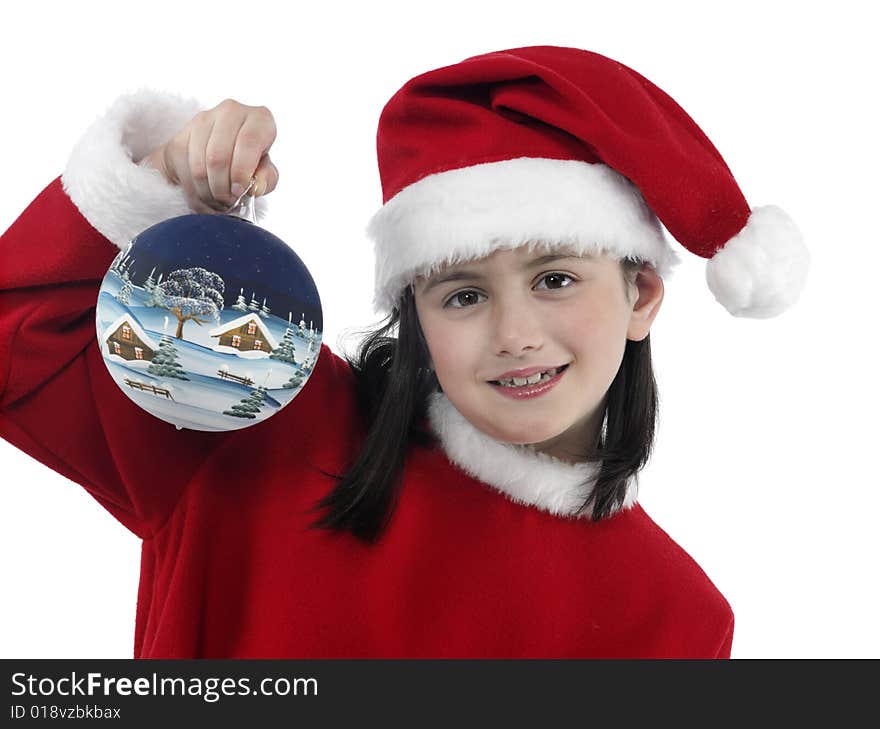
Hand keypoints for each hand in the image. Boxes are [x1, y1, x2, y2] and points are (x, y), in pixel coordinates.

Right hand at [141, 99, 278, 213]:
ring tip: (218, 201)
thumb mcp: (266, 173)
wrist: (222, 157)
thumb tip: (255, 187)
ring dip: (208, 193)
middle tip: (228, 202)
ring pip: (199, 167)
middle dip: (223, 189)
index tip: (239, 192)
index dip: (242, 172)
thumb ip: (266, 179)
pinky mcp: (180, 136)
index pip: (248, 142)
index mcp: (259, 118)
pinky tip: (205, 196)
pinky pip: (184, 171)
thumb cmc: (251, 164)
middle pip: (219, 157)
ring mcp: (202, 121)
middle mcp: (230, 111)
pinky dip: (194, 192)